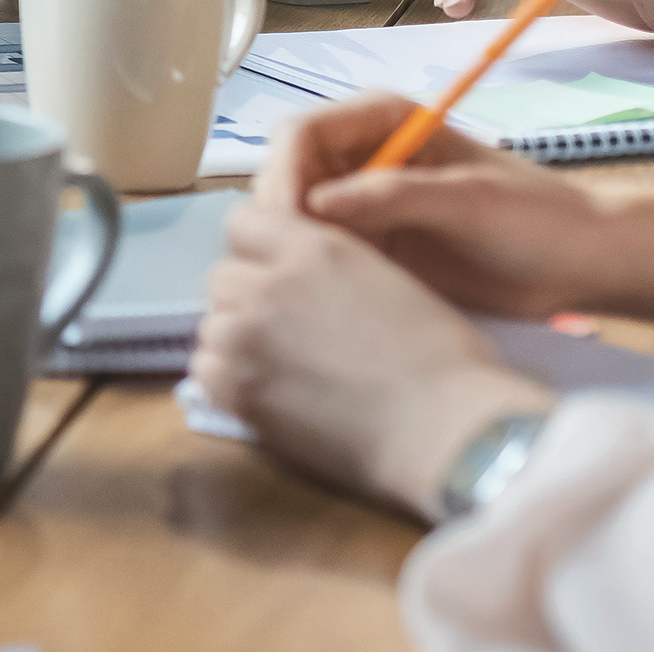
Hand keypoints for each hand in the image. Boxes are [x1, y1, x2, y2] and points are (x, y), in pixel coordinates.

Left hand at [191, 199, 550, 518]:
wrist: (446, 431)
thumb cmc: (443, 361)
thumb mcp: (386, 280)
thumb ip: (327, 267)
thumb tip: (298, 275)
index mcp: (311, 248)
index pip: (242, 223)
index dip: (258, 249)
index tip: (278, 273)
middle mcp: (267, 284)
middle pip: (222, 276)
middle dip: (248, 297)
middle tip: (289, 331)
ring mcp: (245, 337)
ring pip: (212, 325)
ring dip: (238, 340)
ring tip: (285, 368)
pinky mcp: (236, 389)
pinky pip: (206, 372)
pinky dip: (229, 380)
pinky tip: (269, 394)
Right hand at [258, 92, 653, 317]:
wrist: (580, 266)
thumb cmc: (536, 219)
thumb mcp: (466, 200)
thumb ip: (390, 195)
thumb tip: (315, 204)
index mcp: (380, 121)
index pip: (300, 134)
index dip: (283, 174)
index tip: (286, 223)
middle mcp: (360, 155)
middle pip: (286, 174)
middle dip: (280, 214)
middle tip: (288, 261)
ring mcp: (361, 201)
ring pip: (295, 216)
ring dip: (292, 245)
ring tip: (305, 282)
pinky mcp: (367, 243)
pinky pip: (319, 250)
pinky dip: (312, 268)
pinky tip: (321, 294)